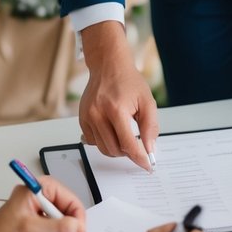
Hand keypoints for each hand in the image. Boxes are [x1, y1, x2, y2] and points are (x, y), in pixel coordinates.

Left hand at [0, 177, 86, 231]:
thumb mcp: (30, 230)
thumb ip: (56, 226)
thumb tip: (77, 226)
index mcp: (37, 189)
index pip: (68, 198)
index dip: (77, 215)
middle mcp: (38, 196)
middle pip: (66, 209)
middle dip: (67, 225)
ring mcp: (36, 210)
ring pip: (61, 220)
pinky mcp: (34, 222)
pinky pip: (53, 228)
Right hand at [80, 21, 158, 170]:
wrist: (109, 66)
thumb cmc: (129, 81)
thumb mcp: (147, 101)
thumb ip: (150, 126)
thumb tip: (150, 149)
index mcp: (116, 109)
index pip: (128, 144)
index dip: (139, 157)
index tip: (146, 165)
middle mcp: (98, 114)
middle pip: (114, 149)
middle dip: (128, 152)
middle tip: (137, 145)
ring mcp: (87, 117)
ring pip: (102, 148)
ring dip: (116, 148)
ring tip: (125, 136)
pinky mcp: (81, 118)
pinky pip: (93, 141)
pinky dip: (104, 142)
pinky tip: (112, 130)